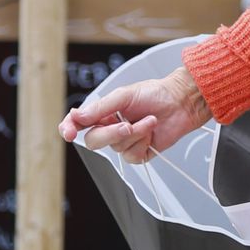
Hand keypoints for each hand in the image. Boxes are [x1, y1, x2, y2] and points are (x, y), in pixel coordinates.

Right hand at [58, 66, 211, 163]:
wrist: (181, 102)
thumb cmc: (155, 93)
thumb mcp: (124, 95)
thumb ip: (100, 108)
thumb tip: (77, 117)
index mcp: (103, 113)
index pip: (78, 124)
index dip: (69, 129)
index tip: (69, 133)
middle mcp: (111, 128)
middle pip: (94, 141)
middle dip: (111, 134)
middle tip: (127, 124)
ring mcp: (125, 141)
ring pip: (116, 148)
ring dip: (135, 133)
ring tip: (149, 120)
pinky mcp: (139, 152)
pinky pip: (131, 156)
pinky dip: (142, 141)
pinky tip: (151, 130)